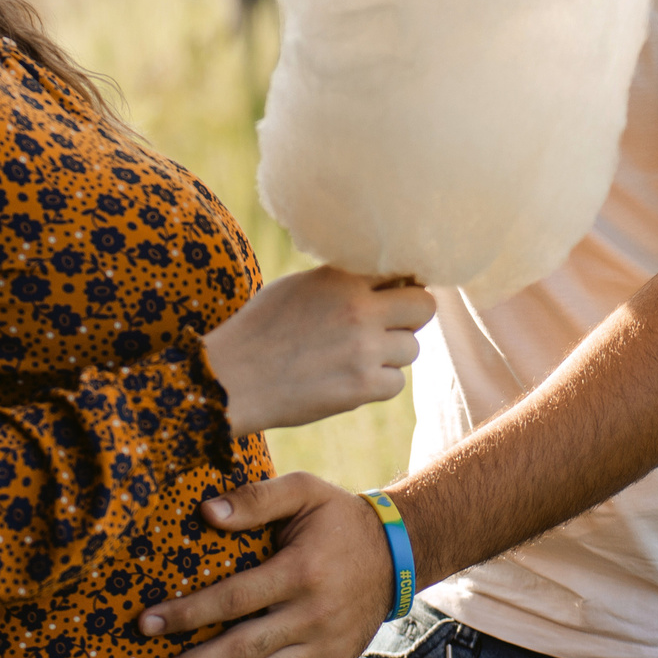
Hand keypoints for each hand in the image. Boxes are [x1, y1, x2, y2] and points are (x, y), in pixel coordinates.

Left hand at [138, 474, 392, 657]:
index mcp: (299, 571)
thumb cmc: (338, 518)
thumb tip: (207, 512)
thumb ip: (257, 498)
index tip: (146, 623)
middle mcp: (310, 615)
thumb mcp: (304, 492)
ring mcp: (321, 646)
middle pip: (240, 650)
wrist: (398, 553)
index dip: (188, 613)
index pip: (234, 598)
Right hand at [203, 267, 434, 435]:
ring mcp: (364, 349)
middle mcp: (359, 308)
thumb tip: (377, 279)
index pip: (402, 271)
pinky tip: (352, 380)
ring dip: (392, 355)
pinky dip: (379, 384)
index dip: (401, 285)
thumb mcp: (298, 287)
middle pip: (424, 307)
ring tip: (360, 357)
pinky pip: (396, 383)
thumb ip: (340, 281)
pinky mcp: (362, 386)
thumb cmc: (260, 329)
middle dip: (411, 317)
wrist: (234, 379)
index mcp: (343, 277)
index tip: (395, 294)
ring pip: (412, 349)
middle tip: (391, 327)